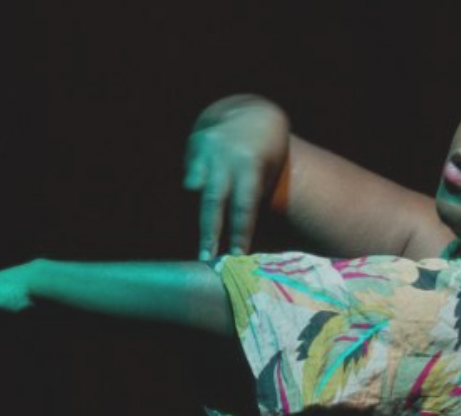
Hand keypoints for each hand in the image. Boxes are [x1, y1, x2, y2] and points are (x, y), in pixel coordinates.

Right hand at [184, 95, 288, 259]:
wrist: (253, 113)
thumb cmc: (266, 154)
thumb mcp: (267, 172)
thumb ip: (253, 198)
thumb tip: (243, 240)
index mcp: (249, 165)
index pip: (244, 206)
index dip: (239, 232)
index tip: (236, 255)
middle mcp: (225, 157)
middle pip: (214, 201)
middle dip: (209, 232)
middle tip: (205, 257)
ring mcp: (206, 149)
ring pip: (196, 189)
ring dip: (196, 215)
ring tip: (200, 239)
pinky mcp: (194, 146)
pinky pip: (192, 176)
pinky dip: (195, 191)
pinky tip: (197, 200)